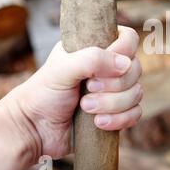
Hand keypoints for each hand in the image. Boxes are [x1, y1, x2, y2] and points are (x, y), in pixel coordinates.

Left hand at [8, 26, 141, 159]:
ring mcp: (114, 92)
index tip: (103, 67)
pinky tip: (98, 123)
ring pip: (137, 93)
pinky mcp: (117, 114)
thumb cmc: (42, 94)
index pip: (128, 39)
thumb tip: (125, 64)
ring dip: (113, 104)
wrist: (33, 130)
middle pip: (135, 69)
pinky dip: (120, 120)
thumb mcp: (62, 69)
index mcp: (96, 48)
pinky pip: (136, 114)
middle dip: (114, 85)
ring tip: (85, 108)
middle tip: (88, 90)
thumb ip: (92, 59)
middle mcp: (108, 69)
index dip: (123, 52)